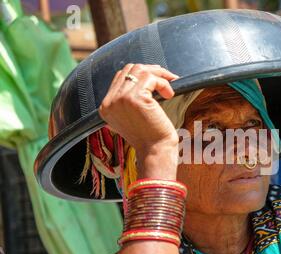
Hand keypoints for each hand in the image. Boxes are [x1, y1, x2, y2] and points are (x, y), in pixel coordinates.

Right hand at [99, 64, 179, 178]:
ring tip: (170, 86)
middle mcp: (109, 102)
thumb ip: (130, 99)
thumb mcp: (134, 116)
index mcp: (106, 107)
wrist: (155, 152)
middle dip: (150, 70)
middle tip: (167, 78)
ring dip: (159, 75)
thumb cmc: (151, 136)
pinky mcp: (135, 99)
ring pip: (140, 70)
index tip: (157, 79)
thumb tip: (144, 76)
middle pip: (129, 69)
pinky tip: (169, 94)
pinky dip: (163, 83)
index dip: (140, 74)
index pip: (120, 77)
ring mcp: (120, 99)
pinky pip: (151, 78)